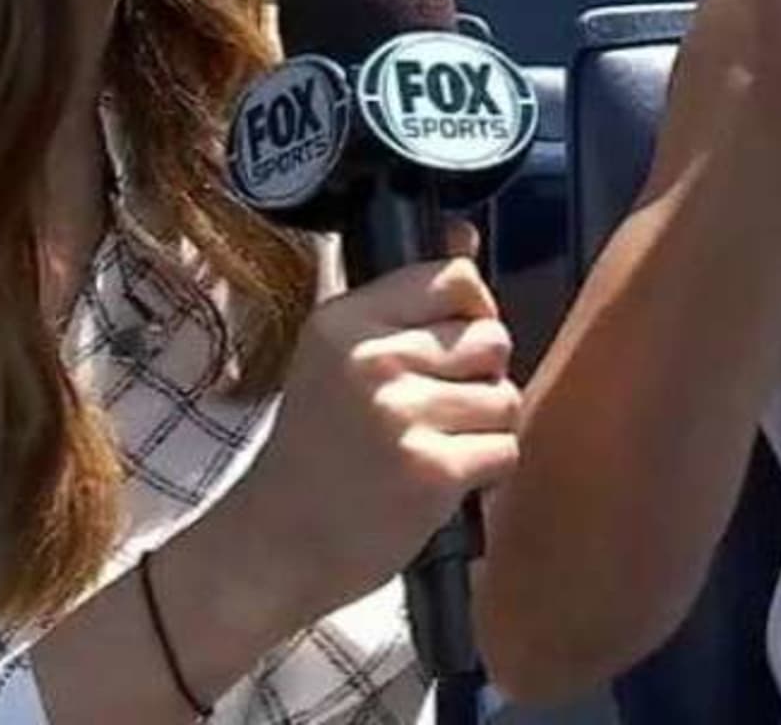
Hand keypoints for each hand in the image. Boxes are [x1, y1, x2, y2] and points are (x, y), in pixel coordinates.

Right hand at [201, 228, 516, 623]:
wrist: (275, 545)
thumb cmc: (313, 450)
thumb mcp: (335, 359)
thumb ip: (401, 299)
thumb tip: (467, 235)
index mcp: (345, 320)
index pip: (454, 278)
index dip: (471, 312)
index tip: (449, 345)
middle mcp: (373, 359)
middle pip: (492, 339)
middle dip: (480, 377)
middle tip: (437, 410)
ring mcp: (402, 415)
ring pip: (505, 397)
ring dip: (484, 428)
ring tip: (435, 446)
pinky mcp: (431, 471)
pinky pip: (504, 449)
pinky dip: (484, 471)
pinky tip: (441, 481)